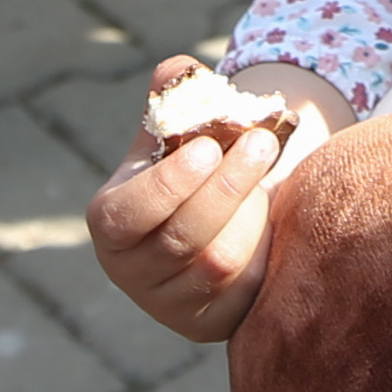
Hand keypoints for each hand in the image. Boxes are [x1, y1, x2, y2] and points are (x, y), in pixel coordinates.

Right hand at [86, 58, 346, 340]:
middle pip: (180, 240)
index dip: (167, 185)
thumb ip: (176, 103)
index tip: (208, 148)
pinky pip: (245, 291)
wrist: (219, 226)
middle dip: (225, 189)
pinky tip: (279, 210)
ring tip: (270, 162)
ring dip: (250, 212)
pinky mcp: (212, 322)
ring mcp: (172, 304)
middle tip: (262, 143)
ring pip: (216, 265)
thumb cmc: (190, 174)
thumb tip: (180, 68)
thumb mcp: (176, 140)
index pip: (124, 215)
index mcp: (111, 222)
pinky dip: (266, 248)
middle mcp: (133, 271)